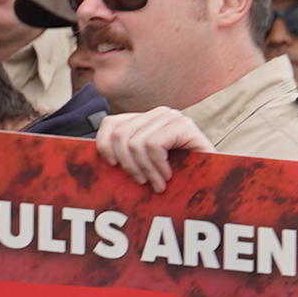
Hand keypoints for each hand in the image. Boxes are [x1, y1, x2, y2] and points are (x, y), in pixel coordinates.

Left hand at [91, 107, 207, 186]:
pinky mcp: (185, 126)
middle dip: (128, 164)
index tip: (113, 167)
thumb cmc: (176, 177)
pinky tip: (168, 175)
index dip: (104, 145)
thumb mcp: (144, 165)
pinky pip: (153, 145)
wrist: (212, 183)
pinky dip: (157, 166)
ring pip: (136, 143)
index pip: (110, 123)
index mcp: (145, 120)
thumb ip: (124, 155)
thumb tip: (85, 154)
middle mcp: (158, 113)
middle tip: (142, 182)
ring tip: (157, 183)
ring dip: (146, 170)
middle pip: (121, 135)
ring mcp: (172, 117)